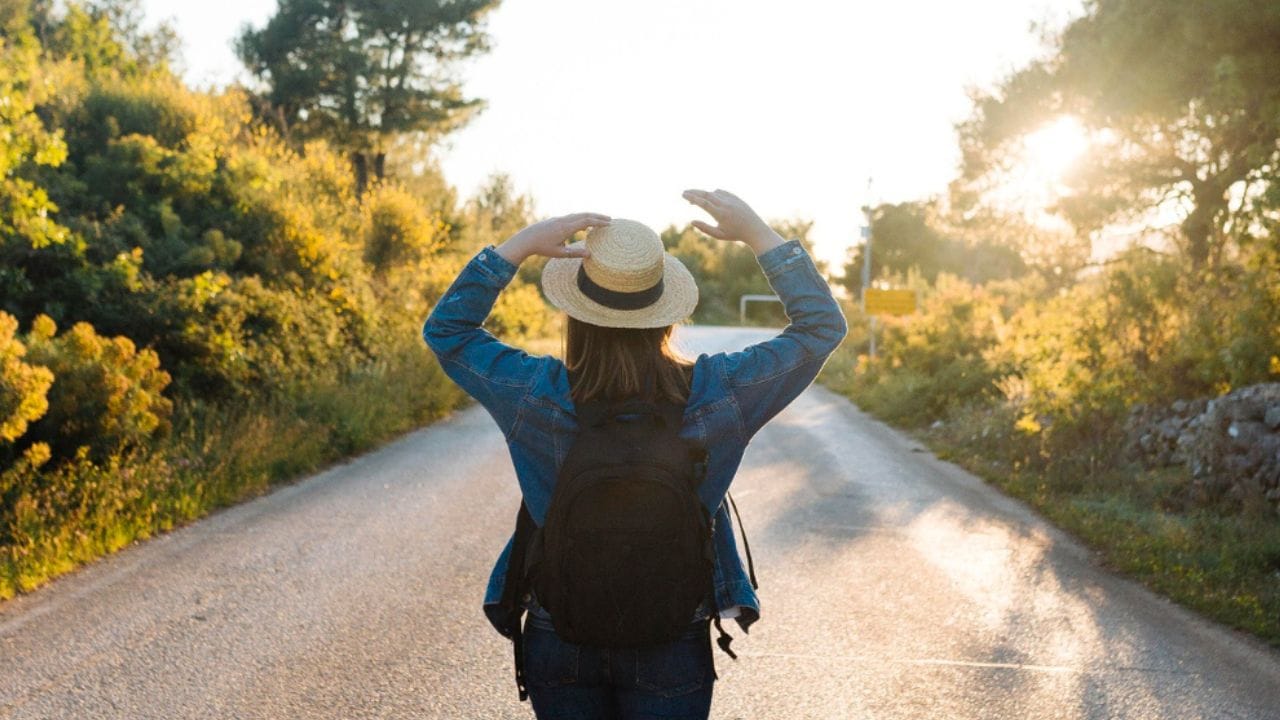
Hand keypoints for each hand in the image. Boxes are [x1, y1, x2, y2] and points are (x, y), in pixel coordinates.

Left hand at [495, 213, 611, 263]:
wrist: (526, 239)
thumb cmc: (542, 248)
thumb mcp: (559, 253)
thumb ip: (575, 253)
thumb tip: (590, 255)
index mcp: (566, 228)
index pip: (586, 222)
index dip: (598, 222)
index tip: (609, 224)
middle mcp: (564, 221)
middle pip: (584, 215)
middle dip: (598, 217)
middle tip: (610, 219)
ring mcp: (560, 219)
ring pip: (578, 214)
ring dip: (590, 216)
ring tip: (599, 220)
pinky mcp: (556, 220)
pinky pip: (572, 217)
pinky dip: (582, 218)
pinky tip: (584, 224)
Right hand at [682, 188, 783, 253]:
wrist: (754, 229)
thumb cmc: (735, 234)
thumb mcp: (719, 235)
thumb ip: (705, 228)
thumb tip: (692, 222)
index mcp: (720, 214)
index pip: (703, 203)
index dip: (692, 198)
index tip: (683, 195)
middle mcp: (725, 204)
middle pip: (706, 194)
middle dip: (694, 192)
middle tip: (684, 192)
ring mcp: (731, 200)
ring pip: (713, 192)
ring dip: (703, 193)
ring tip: (694, 198)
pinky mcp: (736, 198)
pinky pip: (721, 192)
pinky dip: (713, 193)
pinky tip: (708, 197)